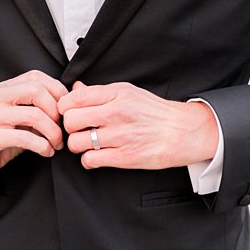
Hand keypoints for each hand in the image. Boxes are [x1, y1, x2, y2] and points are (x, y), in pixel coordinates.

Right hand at [0, 70, 66, 184]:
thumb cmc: (0, 138)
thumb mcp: (20, 119)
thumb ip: (39, 108)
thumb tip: (71, 99)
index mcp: (3, 89)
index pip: (36, 77)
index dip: (58, 91)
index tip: (66, 110)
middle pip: (36, 90)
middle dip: (56, 111)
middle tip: (63, 128)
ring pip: (33, 115)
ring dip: (53, 132)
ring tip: (57, 143)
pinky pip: (24, 137)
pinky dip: (42, 146)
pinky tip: (47, 151)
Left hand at [58, 82, 218, 170]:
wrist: (183, 132)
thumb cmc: (156, 112)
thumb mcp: (129, 92)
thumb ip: (100, 92)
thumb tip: (75, 89)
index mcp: (117, 94)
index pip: (73, 98)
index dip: (66, 107)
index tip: (71, 112)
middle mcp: (116, 113)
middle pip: (70, 120)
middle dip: (70, 127)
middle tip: (79, 129)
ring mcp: (120, 136)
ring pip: (76, 143)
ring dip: (79, 145)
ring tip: (89, 143)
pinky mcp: (124, 156)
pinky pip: (89, 161)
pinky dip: (89, 161)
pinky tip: (98, 155)